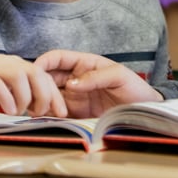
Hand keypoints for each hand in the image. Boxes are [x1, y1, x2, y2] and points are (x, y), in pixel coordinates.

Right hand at [0, 55, 66, 116]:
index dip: (54, 94)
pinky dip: (7, 99)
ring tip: (21, 113)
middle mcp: (8, 61)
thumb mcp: (3, 88)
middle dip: (44, 96)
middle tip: (39, 114)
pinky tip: (8, 111)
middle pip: (36, 74)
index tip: (60, 112)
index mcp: (17, 64)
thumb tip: (40, 109)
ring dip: (25, 98)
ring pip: (20, 77)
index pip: (43, 76)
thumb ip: (20, 93)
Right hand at [34, 50, 161, 117]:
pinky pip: (55, 112)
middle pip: (48, 77)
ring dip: (41, 100)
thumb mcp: (119, 76)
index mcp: (84, 64)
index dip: (44, 62)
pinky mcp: (75, 113)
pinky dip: (47, 114)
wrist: (143, 112)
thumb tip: (72, 85)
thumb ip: (96, 77)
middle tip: (38, 97)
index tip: (34, 71)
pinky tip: (44, 118)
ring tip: (38, 110)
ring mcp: (73, 96)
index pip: (57, 58)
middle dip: (39, 85)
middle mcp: (75, 79)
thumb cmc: (135, 89)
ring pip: (48, 95)